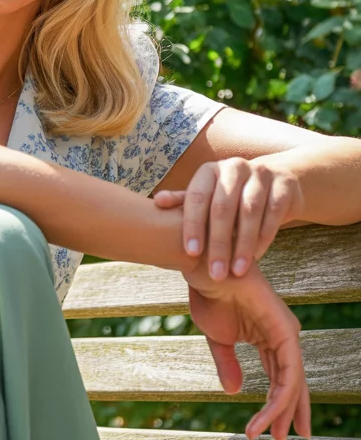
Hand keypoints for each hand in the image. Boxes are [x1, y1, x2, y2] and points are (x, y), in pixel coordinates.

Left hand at [154, 156, 302, 280]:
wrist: (278, 179)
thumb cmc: (232, 194)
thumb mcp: (208, 195)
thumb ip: (184, 201)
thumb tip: (157, 202)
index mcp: (210, 170)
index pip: (197, 198)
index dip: (193, 225)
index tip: (190, 254)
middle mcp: (234, 167)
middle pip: (223, 208)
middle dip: (218, 243)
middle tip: (215, 273)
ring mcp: (260, 173)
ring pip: (250, 211)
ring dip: (242, 244)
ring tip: (237, 271)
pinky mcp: (283, 185)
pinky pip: (273, 213)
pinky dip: (264, 237)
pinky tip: (256, 258)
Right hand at [182, 256, 311, 439]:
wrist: (205, 268)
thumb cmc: (209, 294)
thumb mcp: (217, 338)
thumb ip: (227, 363)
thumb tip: (234, 391)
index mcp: (269, 337)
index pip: (281, 378)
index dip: (276, 406)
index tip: (268, 432)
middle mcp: (283, 336)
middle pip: (292, 384)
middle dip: (289, 414)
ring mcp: (287, 333)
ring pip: (291, 384)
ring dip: (278, 413)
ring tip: (268, 436)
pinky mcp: (285, 331)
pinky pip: (288, 374)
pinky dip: (277, 400)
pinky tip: (265, 417)